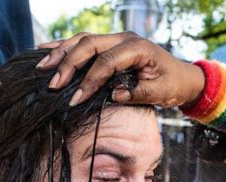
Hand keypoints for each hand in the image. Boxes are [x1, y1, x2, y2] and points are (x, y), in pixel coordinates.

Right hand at [36, 32, 204, 108]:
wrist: (183, 77)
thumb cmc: (173, 85)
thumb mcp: (160, 93)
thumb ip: (137, 93)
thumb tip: (112, 95)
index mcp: (138, 48)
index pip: (106, 62)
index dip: (90, 81)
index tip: (75, 99)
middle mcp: (124, 38)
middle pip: (89, 45)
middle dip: (68, 64)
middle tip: (53, 83)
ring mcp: (116, 38)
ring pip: (82, 40)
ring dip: (61, 52)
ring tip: (42, 66)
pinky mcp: (111, 44)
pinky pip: (84, 42)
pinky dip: (64, 46)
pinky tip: (45, 50)